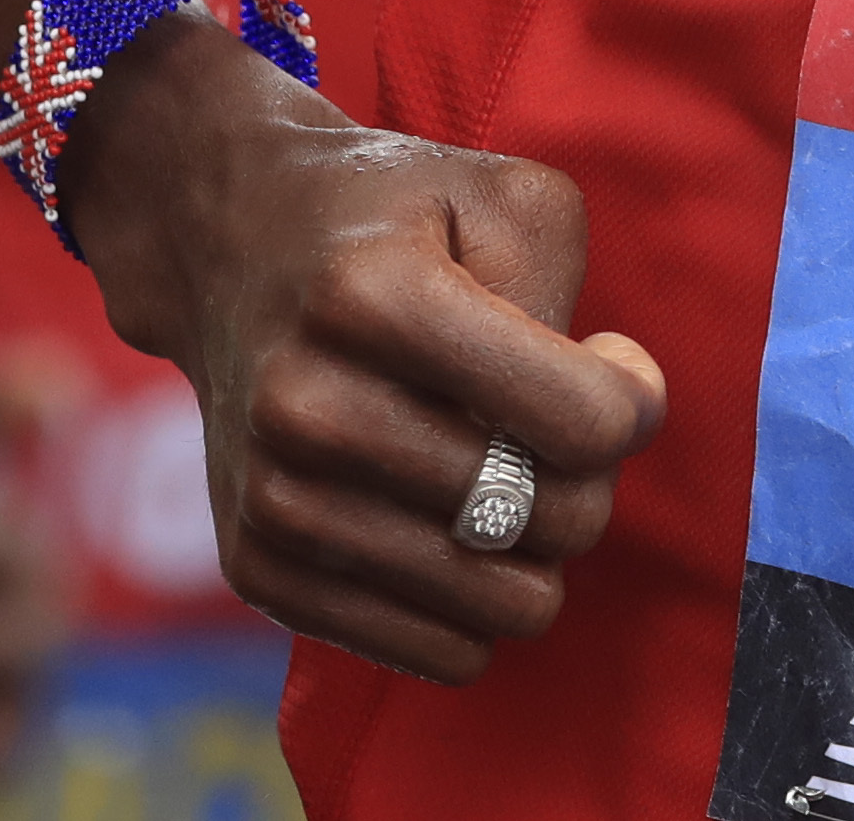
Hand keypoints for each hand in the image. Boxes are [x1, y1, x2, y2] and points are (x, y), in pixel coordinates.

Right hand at [57, 12, 665, 681]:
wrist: (224, 241)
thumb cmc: (399, 218)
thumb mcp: (509, 197)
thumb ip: (575, 297)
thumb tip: (609, 426)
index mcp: (375, 298)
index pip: (583, 424)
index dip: (630, 399)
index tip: (604, 362)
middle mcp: (307, 407)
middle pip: (553, 521)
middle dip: (585, 478)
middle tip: (546, 425)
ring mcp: (272, 498)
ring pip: (506, 607)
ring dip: (529, 547)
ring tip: (494, 472)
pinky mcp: (257, 570)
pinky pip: (443, 655)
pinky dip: (473, 603)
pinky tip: (447, 524)